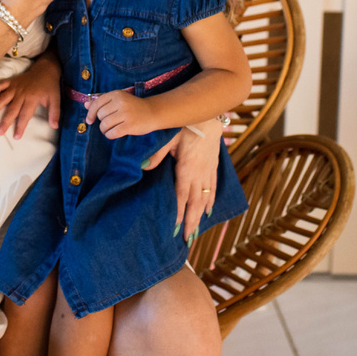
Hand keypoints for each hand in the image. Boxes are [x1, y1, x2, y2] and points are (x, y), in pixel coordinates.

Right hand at [0, 57, 60, 137]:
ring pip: (3, 98)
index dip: (21, 126)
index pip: (25, 115)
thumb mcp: (55, 99)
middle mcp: (22, 93)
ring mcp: (15, 86)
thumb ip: (55, 113)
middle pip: (12, 109)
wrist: (45, 69)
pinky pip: (0, 85)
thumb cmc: (49, 86)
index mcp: (32, 98)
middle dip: (5, 122)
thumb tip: (55, 126)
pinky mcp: (11, 81)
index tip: (16, 137)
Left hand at [84, 90, 156, 138]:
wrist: (153, 112)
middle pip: (100, 116)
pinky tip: (114, 133)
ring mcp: (125, 114)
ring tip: (111, 129)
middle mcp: (120, 102)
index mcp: (116, 94)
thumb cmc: (133, 106)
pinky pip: (112, 133)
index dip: (90, 113)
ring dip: (105, 130)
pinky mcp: (129, 125)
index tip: (89, 121)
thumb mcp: (118, 100)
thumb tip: (86, 105)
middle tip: (109, 123)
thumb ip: (102, 102)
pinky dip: (110, 135)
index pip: (97, 103)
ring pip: (104, 125)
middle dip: (101, 122)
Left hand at [142, 118, 221, 245]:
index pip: (182, 196)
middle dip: (191, 222)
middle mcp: (199, 173)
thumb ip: (156, 153)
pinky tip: (209, 211)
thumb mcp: (168, 136)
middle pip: (195, 203)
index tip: (174, 228)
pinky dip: (211, 201)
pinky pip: (213, 188)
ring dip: (200, 216)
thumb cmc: (185, 124)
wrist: (208, 115)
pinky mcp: (213, 166)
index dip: (178, 213)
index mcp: (187, 169)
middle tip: (186, 240)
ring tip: (196, 232)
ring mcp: (208, 171)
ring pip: (205, 198)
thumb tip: (143, 167)